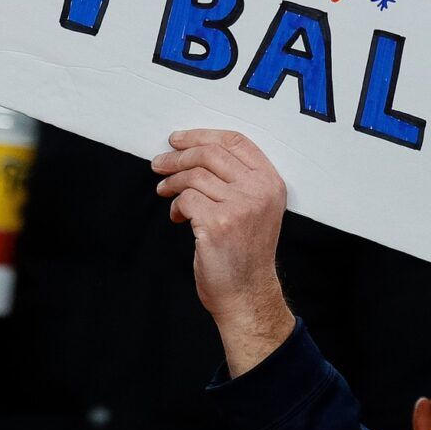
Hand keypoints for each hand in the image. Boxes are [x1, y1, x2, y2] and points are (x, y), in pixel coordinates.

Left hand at [152, 129, 292, 375]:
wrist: (247, 294)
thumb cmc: (246, 254)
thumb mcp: (256, 209)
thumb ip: (237, 179)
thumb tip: (194, 152)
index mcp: (271, 182)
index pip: (236, 141)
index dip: (202, 135)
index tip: (178, 139)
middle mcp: (259, 191)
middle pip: (210, 154)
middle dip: (178, 156)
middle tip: (160, 163)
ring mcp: (239, 207)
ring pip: (194, 175)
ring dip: (172, 181)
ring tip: (164, 191)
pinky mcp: (218, 223)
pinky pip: (186, 199)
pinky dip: (176, 206)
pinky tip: (177, 217)